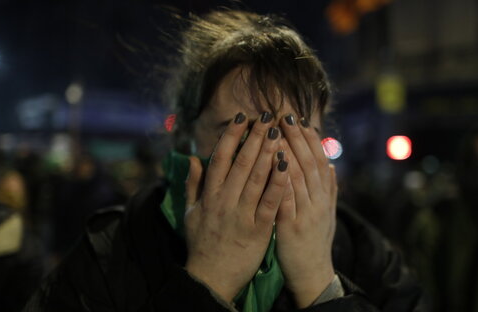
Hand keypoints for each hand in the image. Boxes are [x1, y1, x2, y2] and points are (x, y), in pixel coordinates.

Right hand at [184, 112, 289, 302]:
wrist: (211, 278)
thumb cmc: (201, 243)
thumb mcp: (190, 213)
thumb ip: (193, 184)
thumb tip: (192, 158)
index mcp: (209, 195)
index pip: (220, 158)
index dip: (232, 136)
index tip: (242, 117)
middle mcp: (224, 201)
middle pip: (241, 162)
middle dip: (255, 137)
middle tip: (267, 116)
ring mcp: (241, 215)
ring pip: (256, 178)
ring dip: (268, 153)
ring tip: (279, 132)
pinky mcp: (258, 230)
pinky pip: (270, 202)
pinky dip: (278, 183)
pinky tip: (287, 165)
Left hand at [276, 113, 337, 307]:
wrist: (313, 274)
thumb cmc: (315, 241)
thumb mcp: (326, 214)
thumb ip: (330, 189)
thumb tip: (332, 165)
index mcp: (325, 196)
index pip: (318, 160)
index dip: (309, 138)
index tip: (298, 118)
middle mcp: (318, 200)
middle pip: (309, 162)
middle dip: (297, 137)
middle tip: (284, 115)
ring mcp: (306, 213)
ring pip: (299, 176)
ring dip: (288, 151)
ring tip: (276, 130)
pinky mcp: (291, 226)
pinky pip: (286, 198)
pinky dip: (281, 179)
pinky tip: (273, 163)